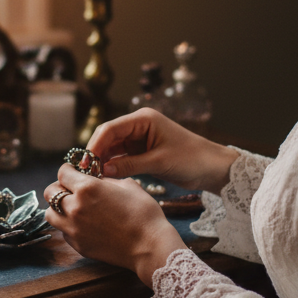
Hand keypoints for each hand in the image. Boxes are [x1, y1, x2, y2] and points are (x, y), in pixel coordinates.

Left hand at [44, 164, 184, 286]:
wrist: (150, 246)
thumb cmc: (144, 214)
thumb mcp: (128, 185)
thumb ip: (106, 179)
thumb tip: (96, 178)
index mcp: (87, 188)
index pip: (62, 172)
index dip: (68, 170)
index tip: (74, 172)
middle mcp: (74, 208)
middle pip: (50, 192)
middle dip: (60, 187)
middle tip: (72, 189)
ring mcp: (73, 229)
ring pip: (50, 214)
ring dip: (58, 208)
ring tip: (74, 208)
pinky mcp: (77, 245)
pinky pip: (63, 231)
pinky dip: (68, 225)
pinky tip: (84, 224)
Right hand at [87, 110, 237, 194]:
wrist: (213, 168)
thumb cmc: (191, 159)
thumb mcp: (159, 163)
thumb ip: (129, 165)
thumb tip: (102, 170)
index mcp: (143, 119)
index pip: (110, 128)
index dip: (95, 145)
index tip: (85, 163)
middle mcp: (139, 125)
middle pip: (108, 137)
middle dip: (96, 154)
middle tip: (85, 173)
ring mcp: (139, 138)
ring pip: (112, 148)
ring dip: (103, 161)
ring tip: (93, 178)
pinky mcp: (142, 151)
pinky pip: (121, 157)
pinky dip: (113, 166)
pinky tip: (105, 177)